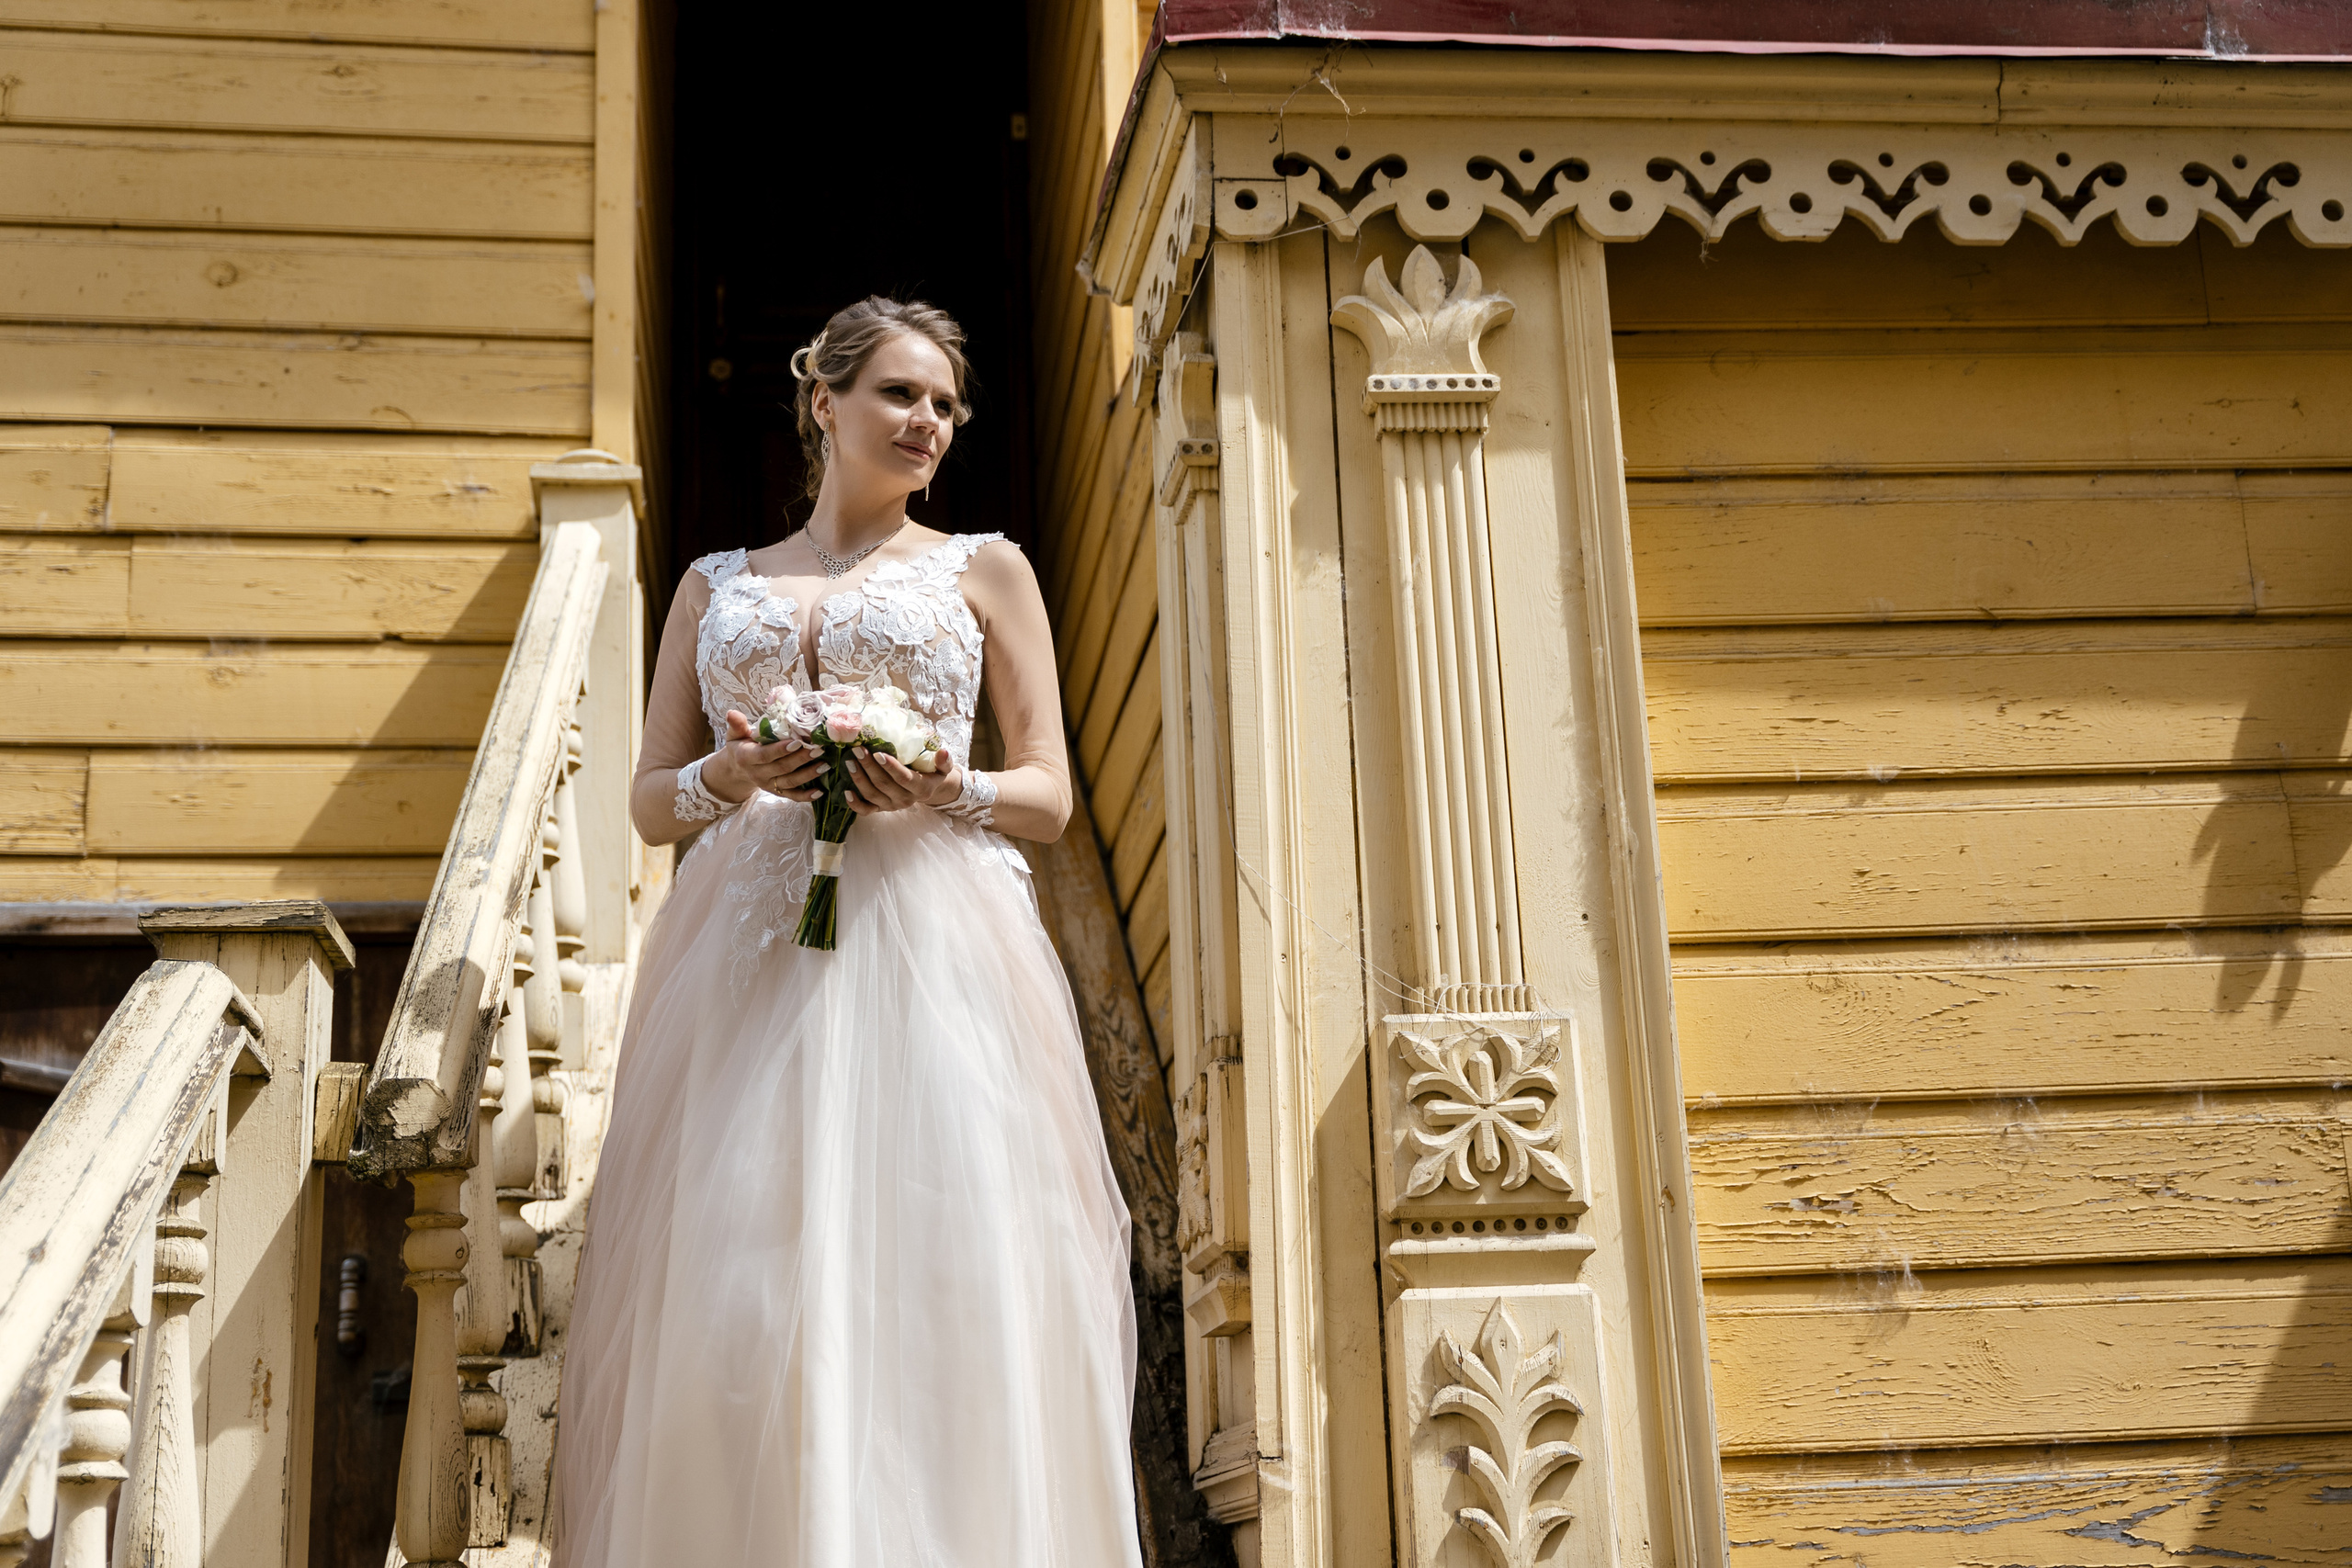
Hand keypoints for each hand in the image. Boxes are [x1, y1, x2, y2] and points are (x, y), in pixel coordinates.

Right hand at [704, 710, 829, 802]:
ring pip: (790, 782)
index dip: (780, 750)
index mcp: (747, 758)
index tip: (797, 742)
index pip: (765, 755)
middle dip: (801, 759)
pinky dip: (806, 796)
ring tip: (825, 764)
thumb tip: (732, 713)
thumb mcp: (735, 735)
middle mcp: (757, 774)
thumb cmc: (741, 745)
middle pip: (782, 768)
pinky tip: (820, 791)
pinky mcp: (776, 792)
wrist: (737, 768)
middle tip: (819, 749)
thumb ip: (737, 725)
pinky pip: (792, 796)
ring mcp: (768, 784)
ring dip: (808, 774)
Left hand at [844, 747, 965, 814]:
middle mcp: (906, 800)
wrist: (928, 789)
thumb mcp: (943, 767)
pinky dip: (855, 804)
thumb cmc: (932, 772)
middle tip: (858, 750)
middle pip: (884, 785)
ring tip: (850, 762)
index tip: (878, 753)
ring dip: (859, 779)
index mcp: (921, 788)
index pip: (904, 778)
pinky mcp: (882, 809)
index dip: (890, 767)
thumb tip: (943, 751)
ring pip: (872, 795)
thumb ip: (943, 761)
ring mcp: (892, 806)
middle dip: (869, 767)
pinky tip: (846, 791)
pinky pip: (866, 811)